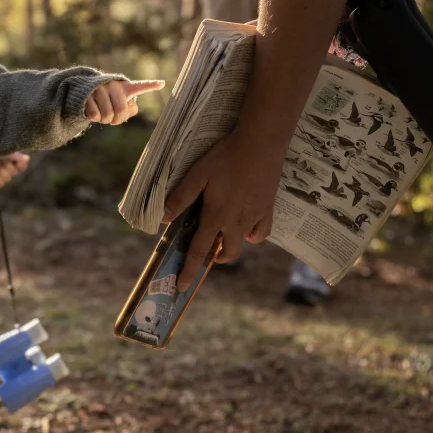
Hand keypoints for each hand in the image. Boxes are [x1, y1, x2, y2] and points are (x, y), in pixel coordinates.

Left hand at [0, 152, 29, 187]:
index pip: (21, 165)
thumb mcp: (4, 150)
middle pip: (15, 172)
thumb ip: (16, 156)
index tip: (19, 161)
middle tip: (2, 162)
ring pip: (8, 179)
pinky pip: (0, 184)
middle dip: (10, 168)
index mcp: (6, 156)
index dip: (21, 165)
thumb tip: (27, 158)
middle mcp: (2, 164)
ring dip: (4, 174)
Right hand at [85, 80, 164, 124]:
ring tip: (102, 111)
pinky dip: (94, 118)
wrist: (86, 91)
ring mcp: (101, 89)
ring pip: (107, 115)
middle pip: (121, 112)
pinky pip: (95, 115)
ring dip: (104, 120)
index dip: (150, 85)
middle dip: (116, 120)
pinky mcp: (88, 93)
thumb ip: (129, 110)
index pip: (140, 86)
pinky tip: (92, 109)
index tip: (162, 83)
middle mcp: (115, 85)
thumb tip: (131, 110)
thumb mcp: (121, 103)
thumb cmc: (109, 101)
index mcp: (126, 87)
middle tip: (112, 117)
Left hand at [163, 130, 284, 290]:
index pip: (199, 251)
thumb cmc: (225, 157)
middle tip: (207, 252)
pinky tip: (246, 225)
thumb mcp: (197, 174)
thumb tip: (163, 219)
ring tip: (224, 235)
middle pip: (226, 254)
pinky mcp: (268, 209)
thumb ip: (181, 197)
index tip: (182, 287)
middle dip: (214, 259)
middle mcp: (236, 222)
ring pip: (243, 244)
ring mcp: (255, 217)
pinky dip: (253, 234)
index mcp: (216, 216)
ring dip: (231, 246)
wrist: (259, 145)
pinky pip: (261, 232)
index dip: (189, 270)